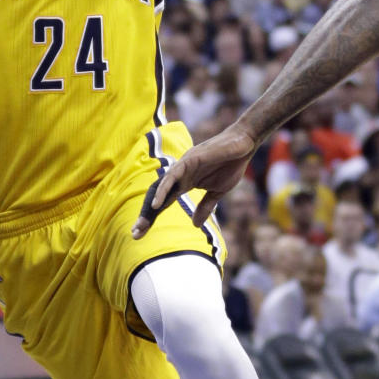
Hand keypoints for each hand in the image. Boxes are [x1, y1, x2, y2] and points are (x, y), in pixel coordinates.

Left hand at [131, 124, 256, 238]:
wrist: (244, 144)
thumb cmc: (230, 165)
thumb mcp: (217, 192)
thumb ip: (205, 207)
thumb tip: (194, 225)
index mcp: (184, 183)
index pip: (164, 203)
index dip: (152, 218)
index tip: (140, 234)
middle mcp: (179, 175)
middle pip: (158, 197)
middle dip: (146, 216)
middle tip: (135, 234)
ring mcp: (182, 166)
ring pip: (161, 187)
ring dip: (151, 206)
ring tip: (142, 224)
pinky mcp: (189, 159)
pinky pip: (172, 176)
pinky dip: (163, 190)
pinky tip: (156, 204)